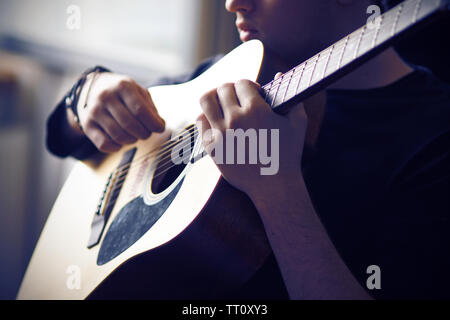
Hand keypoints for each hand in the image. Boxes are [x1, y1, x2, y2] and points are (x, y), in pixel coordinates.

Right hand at [76, 73, 164, 152]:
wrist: (92, 88)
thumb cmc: (120, 92)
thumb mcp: (137, 91)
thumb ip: (150, 107)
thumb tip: (159, 125)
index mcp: (122, 86)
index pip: (140, 111)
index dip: (153, 124)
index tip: (160, 128)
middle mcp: (106, 97)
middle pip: (130, 125)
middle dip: (144, 133)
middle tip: (147, 133)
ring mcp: (94, 111)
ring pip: (118, 136)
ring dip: (132, 140)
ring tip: (135, 136)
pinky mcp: (87, 125)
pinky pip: (104, 144)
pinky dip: (116, 147)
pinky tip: (120, 141)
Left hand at [197, 79, 306, 199]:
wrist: (273, 186)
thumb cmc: (288, 155)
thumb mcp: (297, 123)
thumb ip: (289, 96)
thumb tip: (277, 75)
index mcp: (256, 110)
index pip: (242, 83)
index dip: (248, 86)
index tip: (253, 95)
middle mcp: (235, 119)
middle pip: (223, 88)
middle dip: (231, 90)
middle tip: (238, 99)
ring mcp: (221, 133)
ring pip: (206, 100)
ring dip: (213, 98)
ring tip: (222, 104)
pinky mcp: (212, 147)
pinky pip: (200, 121)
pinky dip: (206, 117)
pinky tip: (217, 121)